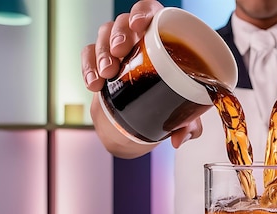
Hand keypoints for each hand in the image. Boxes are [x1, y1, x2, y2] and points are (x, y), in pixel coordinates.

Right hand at [80, 0, 201, 157]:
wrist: (142, 120)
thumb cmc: (168, 103)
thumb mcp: (184, 114)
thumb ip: (188, 123)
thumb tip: (181, 138)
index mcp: (162, 38)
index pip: (150, 11)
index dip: (143, 12)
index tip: (140, 25)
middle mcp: (138, 38)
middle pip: (124, 22)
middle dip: (119, 35)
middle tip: (120, 53)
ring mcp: (117, 48)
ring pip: (104, 35)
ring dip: (102, 52)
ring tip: (107, 73)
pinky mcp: (100, 62)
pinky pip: (88, 54)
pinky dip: (87, 67)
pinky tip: (93, 83)